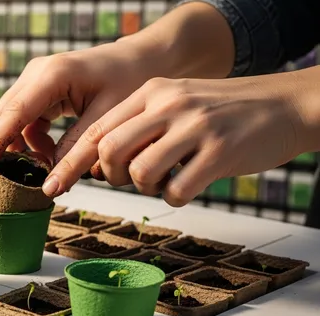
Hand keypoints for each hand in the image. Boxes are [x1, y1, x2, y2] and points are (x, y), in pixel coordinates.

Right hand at [0, 39, 164, 172]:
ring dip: (26, 146)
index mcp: (53, 75)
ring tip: (53, 161)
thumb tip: (51, 182)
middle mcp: (36, 72)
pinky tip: (54, 150)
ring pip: (12, 120)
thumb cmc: (129, 82)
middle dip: (13, 148)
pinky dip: (33, 139)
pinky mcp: (38, 87)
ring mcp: (35, 78)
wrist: (141, 60)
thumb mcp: (106, 121)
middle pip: (4, 118)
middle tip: (37, 172)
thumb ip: (76, 150)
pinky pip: (23, 119)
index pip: (14, 114)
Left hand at [51, 72, 318, 205]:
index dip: (75, 160)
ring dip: (145, 187)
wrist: (284, 104)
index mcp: (153, 91)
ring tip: (166, 179)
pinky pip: (176, 190)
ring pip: (140, 172)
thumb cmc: (224, 112)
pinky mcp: (220, 152)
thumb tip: (99, 162)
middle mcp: (170, 104)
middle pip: (110, 150)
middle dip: (110, 176)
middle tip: (127, 180)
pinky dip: (176, 196)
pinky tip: (189, 185)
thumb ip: (141, 123)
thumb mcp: (178, 101)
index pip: (99, 129)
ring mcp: (195, 127)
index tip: (58, 183)